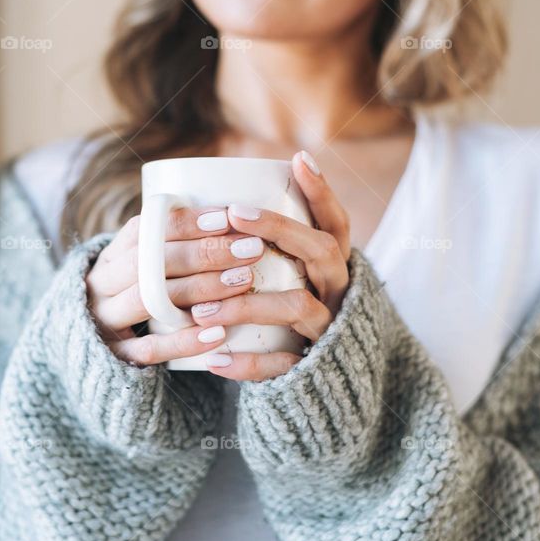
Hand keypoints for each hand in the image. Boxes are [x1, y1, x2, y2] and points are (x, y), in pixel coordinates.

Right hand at [86, 207, 264, 364]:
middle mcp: (103, 284)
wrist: (89, 342)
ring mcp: (107, 320)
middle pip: (151, 263)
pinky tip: (218, 333)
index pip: (144, 229)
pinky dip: (184, 341)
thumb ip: (173, 245)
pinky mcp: (117, 355)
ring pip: (150, 299)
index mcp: (110, 255)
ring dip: (200, 288)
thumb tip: (235, 216)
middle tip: (249, 248)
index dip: (184, 222)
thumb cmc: (136, 292)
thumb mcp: (141, 265)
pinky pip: (151, 348)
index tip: (225, 218)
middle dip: (204, 253)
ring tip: (243, 280)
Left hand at [191, 151, 350, 380]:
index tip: (299, 159)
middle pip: (320, 252)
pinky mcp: (313, 369)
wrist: (328, 381)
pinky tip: (215, 361)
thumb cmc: (294, 315)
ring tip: (201, 309)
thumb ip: (275, 249)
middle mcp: (338, 292)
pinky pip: (283, 364)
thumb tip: (223, 203)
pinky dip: (249, 364)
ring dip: (247, 303)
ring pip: (298, 306)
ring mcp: (328, 329)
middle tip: (234, 213)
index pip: (336, 223)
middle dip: (280, 229)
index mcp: (334, 267)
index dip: (322, 192)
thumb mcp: (295, 277)